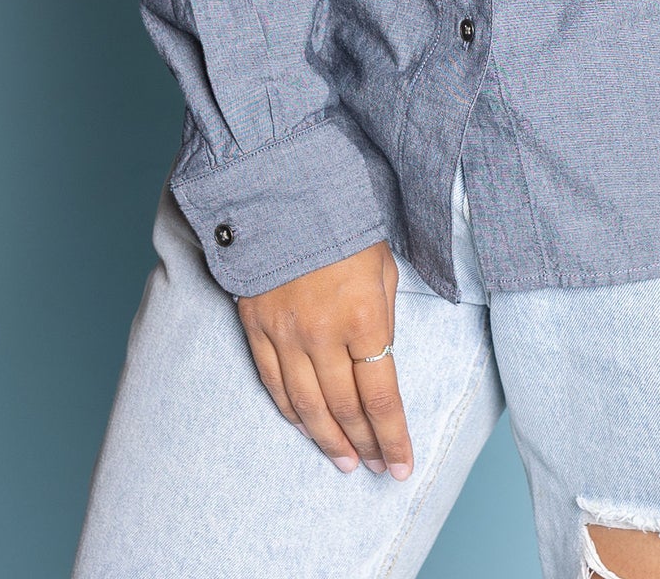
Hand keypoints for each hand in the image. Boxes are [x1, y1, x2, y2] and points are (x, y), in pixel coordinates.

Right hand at [237, 239, 412, 478]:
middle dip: (365, 444)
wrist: (281, 192)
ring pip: (307, 406)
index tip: (402, 466)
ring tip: (345, 462)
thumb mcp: (382, 266)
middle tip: (376, 468)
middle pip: (345, 408)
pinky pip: (274, 383)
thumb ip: (383, 316)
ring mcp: (285, 334)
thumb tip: (381, 359)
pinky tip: (306, 428)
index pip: (381, 396)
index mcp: (363, 317)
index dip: (393, 436)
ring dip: (329, 440)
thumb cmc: (343, 224)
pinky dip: (291, 412)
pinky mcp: (256, 328)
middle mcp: (322, 334)